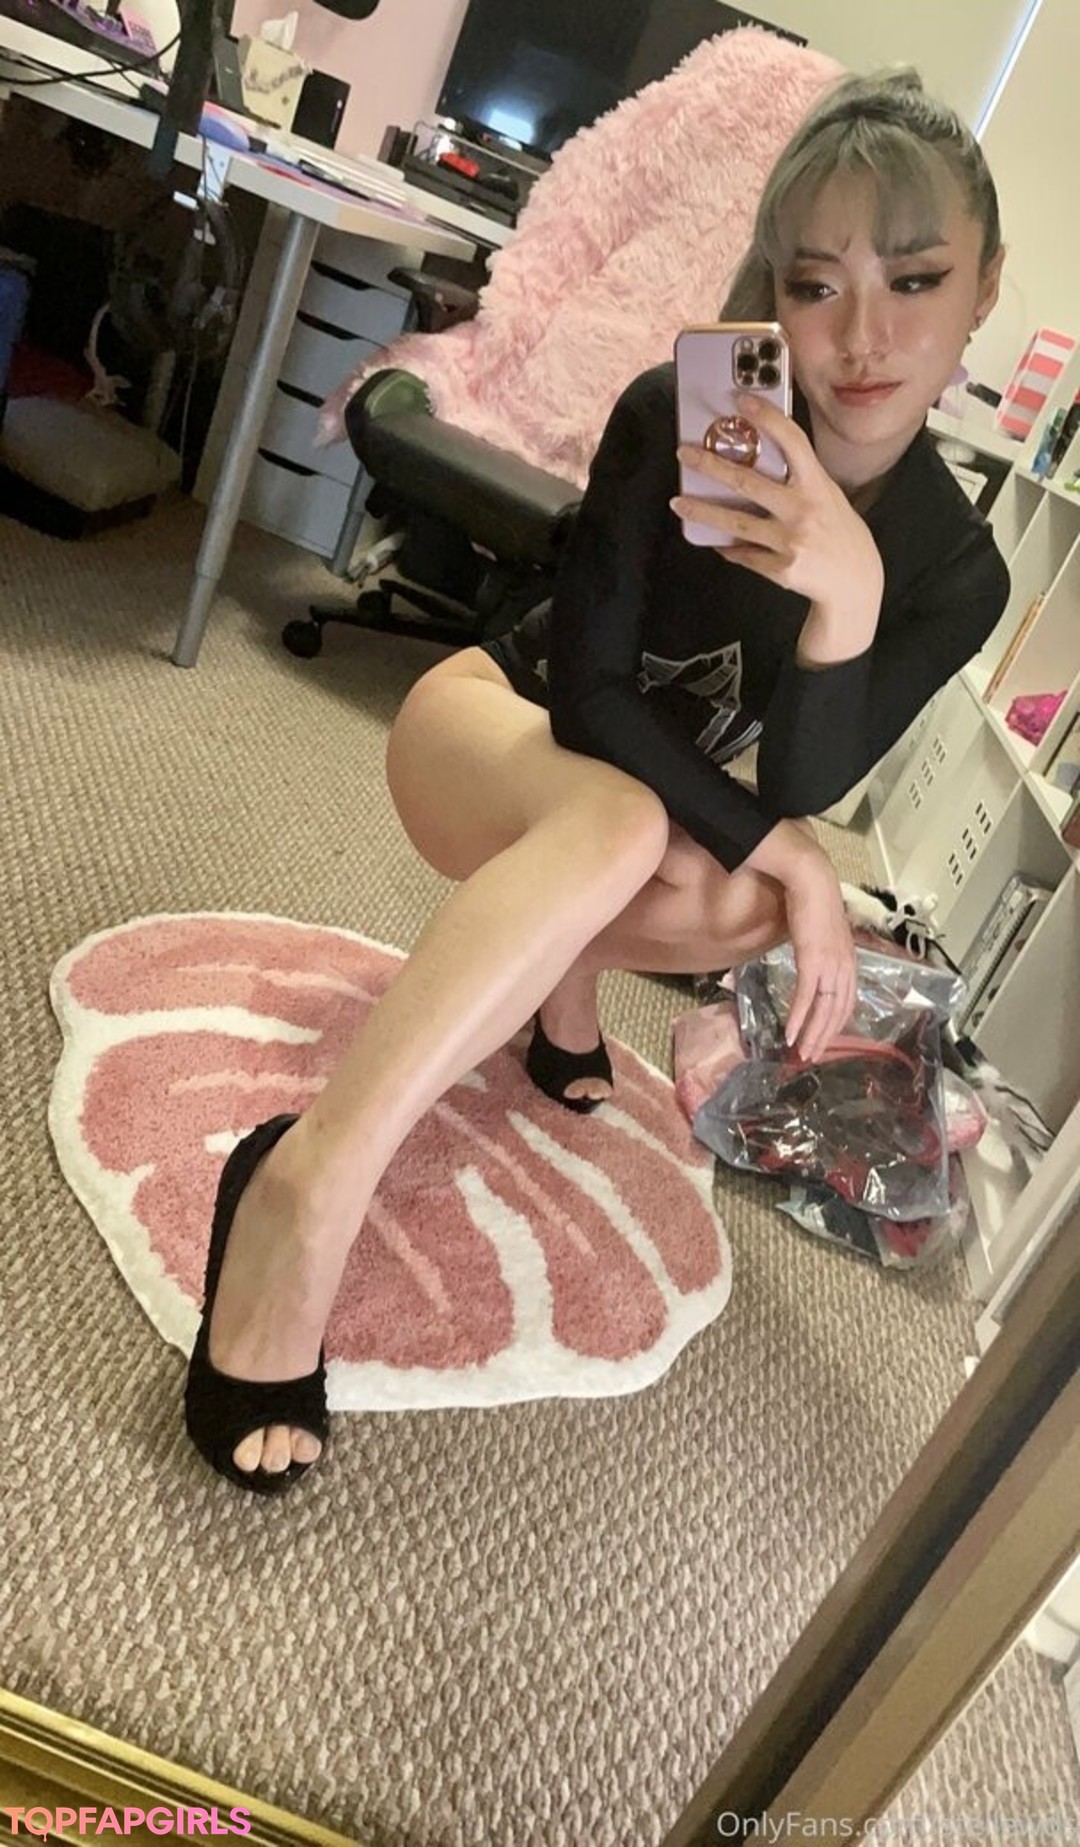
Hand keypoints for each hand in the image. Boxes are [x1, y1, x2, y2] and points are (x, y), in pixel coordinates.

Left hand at [672, 393, 883, 617]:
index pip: (792, 442)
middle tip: (684, 454)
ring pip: (736, 524)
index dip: (767, 418)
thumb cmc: (839, 532)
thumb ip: (799, 479)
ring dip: (702, 513)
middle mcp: (803, 511)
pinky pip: (744, 555)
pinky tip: (715, 541)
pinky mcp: (781, 570)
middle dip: (711, 466)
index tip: (740, 401)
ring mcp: (791, 542)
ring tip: (679, 503)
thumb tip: (757, 458)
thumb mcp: (828, 496)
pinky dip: (728, 548)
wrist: (855, 582)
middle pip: (748, 483)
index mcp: (817, 486)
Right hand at [781, 857, 856, 1062]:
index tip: (822, 1040)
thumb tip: (812, 962)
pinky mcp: (813, 961)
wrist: (812, 881)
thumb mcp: (822, 934)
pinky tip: (790, 1034)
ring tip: (801, 1053)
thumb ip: (821, 952)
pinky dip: (798, 1018)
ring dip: (812, 1035)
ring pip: (824, 1011)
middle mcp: (845, 968)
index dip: (835, 1025)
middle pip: (838, 1013)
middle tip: (811, 1058)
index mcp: (849, 963)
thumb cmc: (814, 903)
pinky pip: (806, 997)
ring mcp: (830, 966)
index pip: (846, 1003)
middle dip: (824, 1038)